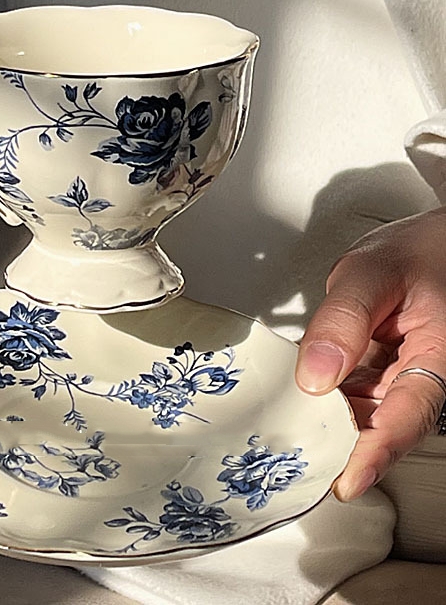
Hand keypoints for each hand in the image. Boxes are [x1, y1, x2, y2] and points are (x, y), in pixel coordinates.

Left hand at [296, 207, 445, 500]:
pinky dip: (333, 397)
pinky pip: (361, 391)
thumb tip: (314, 376)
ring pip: (370, 411)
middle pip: (386, 423)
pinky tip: (304, 398)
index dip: (375, 452)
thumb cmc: (418, 250)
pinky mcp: (388, 366)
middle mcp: (424, 371)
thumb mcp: (370, 273)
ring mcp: (406, 371)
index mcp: (437, 353)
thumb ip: (343, 320)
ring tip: (291, 434)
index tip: (345, 480)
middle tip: (300, 465)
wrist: (434, 240)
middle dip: (345, 448)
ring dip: (335, 423)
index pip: (408, 415)